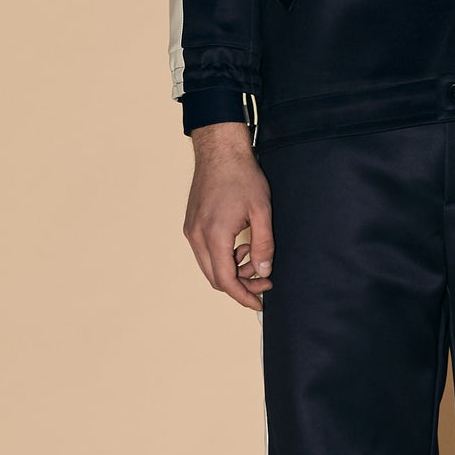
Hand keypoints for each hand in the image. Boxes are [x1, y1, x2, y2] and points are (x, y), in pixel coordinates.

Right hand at [183, 123, 273, 311]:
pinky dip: (223, 257)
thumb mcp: (262, 211)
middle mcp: (197, 236)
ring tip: (253, 254)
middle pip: (216, 279)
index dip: (244, 296)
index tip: (259, 303)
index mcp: (214, 235)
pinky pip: (205, 253)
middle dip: (241, 285)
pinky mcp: (190, 225)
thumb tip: (263, 272)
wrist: (220, 151)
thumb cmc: (241, 176)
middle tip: (264, 280)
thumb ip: (264, 245)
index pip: (226, 281)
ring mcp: (190, 231)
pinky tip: (240, 243)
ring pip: (210, 267)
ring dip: (232, 269)